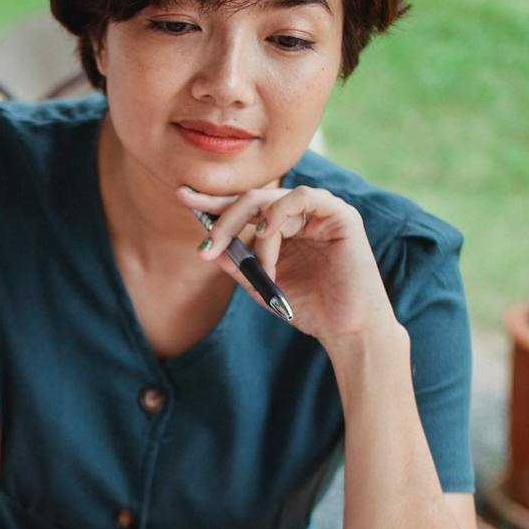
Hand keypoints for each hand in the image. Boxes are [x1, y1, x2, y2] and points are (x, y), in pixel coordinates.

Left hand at [177, 182, 398, 349]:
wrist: (346, 331)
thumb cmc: (309, 309)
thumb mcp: (261, 285)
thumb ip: (237, 264)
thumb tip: (208, 246)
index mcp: (283, 228)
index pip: (244, 206)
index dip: (214, 201)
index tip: (182, 197)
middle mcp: (300, 214)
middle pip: (252, 198)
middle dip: (223, 219)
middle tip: (208, 246)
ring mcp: (320, 212)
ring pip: (271, 201)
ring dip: (255, 235)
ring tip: (260, 267)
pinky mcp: (340, 215)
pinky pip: (302, 198)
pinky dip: (278, 218)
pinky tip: (270, 243)